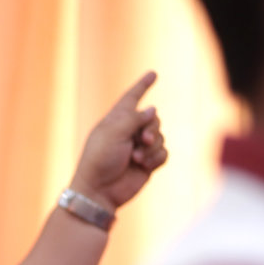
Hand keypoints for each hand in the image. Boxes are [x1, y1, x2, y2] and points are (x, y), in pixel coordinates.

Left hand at [71, 71, 167, 211]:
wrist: (100, 191)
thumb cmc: (99, 160)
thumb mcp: (113, 134)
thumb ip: (134, 119)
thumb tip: (151, 109)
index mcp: (115, 121)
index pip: (131, 98)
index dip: (142, 86)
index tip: (153, 73)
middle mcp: (128, 132)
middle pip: (153, 118)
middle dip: (151, 128)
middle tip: (142, 140)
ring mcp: (138, 147)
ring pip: (160, 136)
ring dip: (151, 147)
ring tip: (137, 157)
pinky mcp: (147, 163)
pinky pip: (163, 153)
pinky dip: (156, 158)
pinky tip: (144, 165)